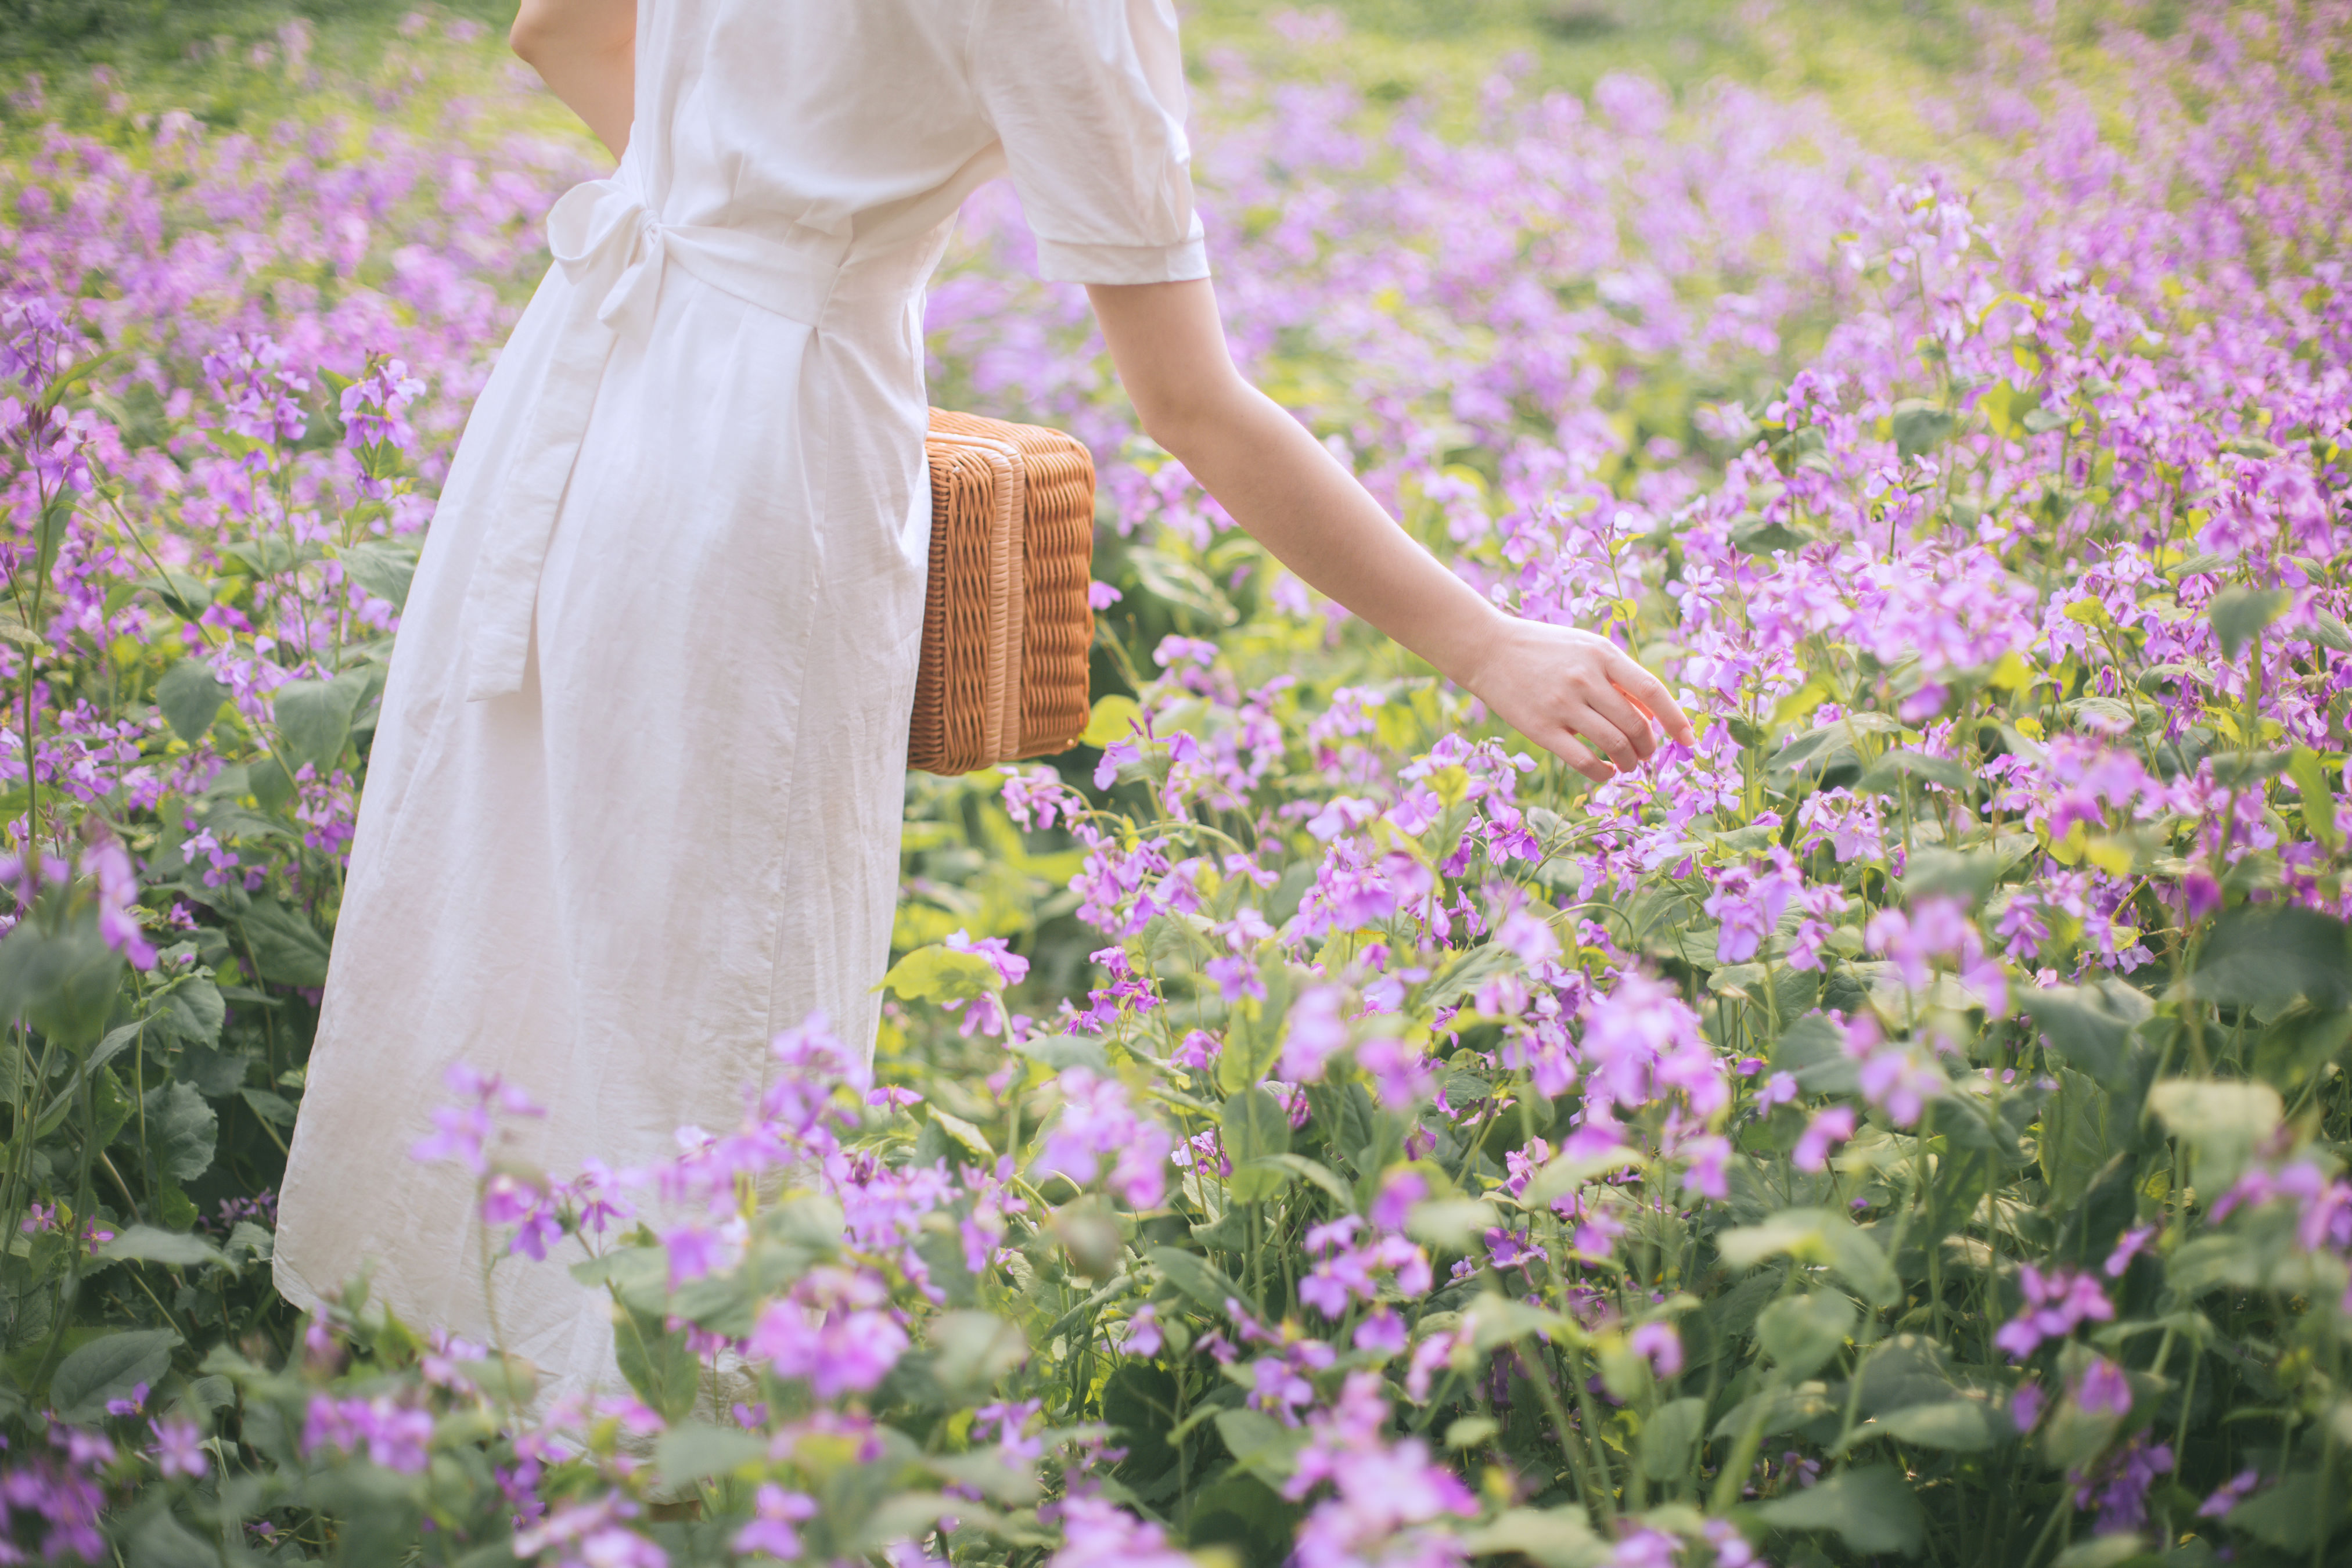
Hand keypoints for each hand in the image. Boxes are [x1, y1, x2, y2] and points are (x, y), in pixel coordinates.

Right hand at [1462, 618, 1695, 784]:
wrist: (1487, 649)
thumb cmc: (1543, 649)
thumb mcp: (1586, 648)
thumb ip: (1618, 676)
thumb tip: (1652, 716)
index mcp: (1602, 653)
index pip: (1653, 691)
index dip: (1677, 719)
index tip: (1688, 741)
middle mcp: (1585, 678)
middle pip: (1636, 724)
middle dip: (1649, 746)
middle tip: (1645, 754)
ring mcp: (1563, 704)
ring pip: (1615, 744)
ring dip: (1629, 762)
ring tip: (1627, 764)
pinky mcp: (1541, 729)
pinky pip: (1584, 761)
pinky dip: (1603, 773)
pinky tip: (1605, 772)